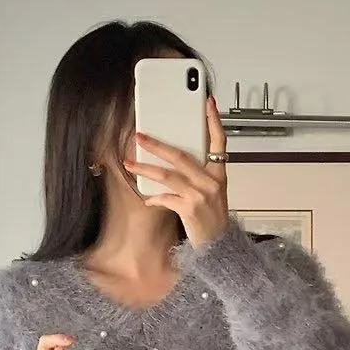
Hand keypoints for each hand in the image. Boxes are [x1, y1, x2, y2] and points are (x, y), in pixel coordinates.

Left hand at [124, 95, 228, 246]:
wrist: (219, 246)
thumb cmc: (213, 220)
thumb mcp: (214, 193)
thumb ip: (199, 176)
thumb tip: (173, 161)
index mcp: (219, 174)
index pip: (219, 142)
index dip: (213, 121)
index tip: (207, 103)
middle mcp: (211, 182)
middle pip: (181, 155)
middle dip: (157, 145)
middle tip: (140, 136)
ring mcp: (200, 195)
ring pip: (168, 175)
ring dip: (146, 169)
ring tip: (130, 164)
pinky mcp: (189, 209)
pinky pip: (166, 198)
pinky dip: (155, 198)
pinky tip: (147, 199)